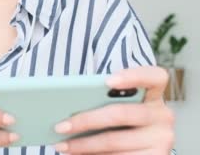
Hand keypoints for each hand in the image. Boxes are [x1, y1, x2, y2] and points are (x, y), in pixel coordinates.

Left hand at [52, 66, 174, 153]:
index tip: (107, 81)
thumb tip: (66, 102)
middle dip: (86, 120)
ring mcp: (162, 139)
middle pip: (121, 113)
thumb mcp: (113, 105)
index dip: (133, 76)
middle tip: (60, 126)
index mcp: (153, 94)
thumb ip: (101, 98)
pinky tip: (76, 154)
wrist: (137, 149)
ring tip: (61, 145)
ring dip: (83, 145)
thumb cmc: (118, 120)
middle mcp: (162, 115)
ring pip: (115, 140)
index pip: (155, 76)